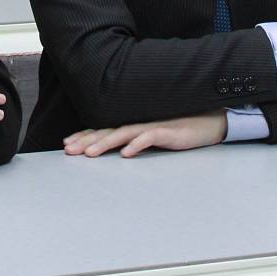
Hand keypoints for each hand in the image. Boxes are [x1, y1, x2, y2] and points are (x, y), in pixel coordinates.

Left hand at [62, 112, 226, 156]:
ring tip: (90, 153)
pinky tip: (126, 154)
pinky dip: (137, 145)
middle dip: (86, 141)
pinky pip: (150, 137)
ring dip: (105, 143)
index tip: (67, 145)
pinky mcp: (168, 131)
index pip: (104, 129)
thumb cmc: (179, 129)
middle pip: (108, 131)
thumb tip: (115, 150)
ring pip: (123, 133)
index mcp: (133, 123)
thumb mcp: (152, 135)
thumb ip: (134, 140)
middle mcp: (138, 122)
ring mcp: (152, 126)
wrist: (209, 122)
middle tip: (68, 151)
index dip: (85, 136)